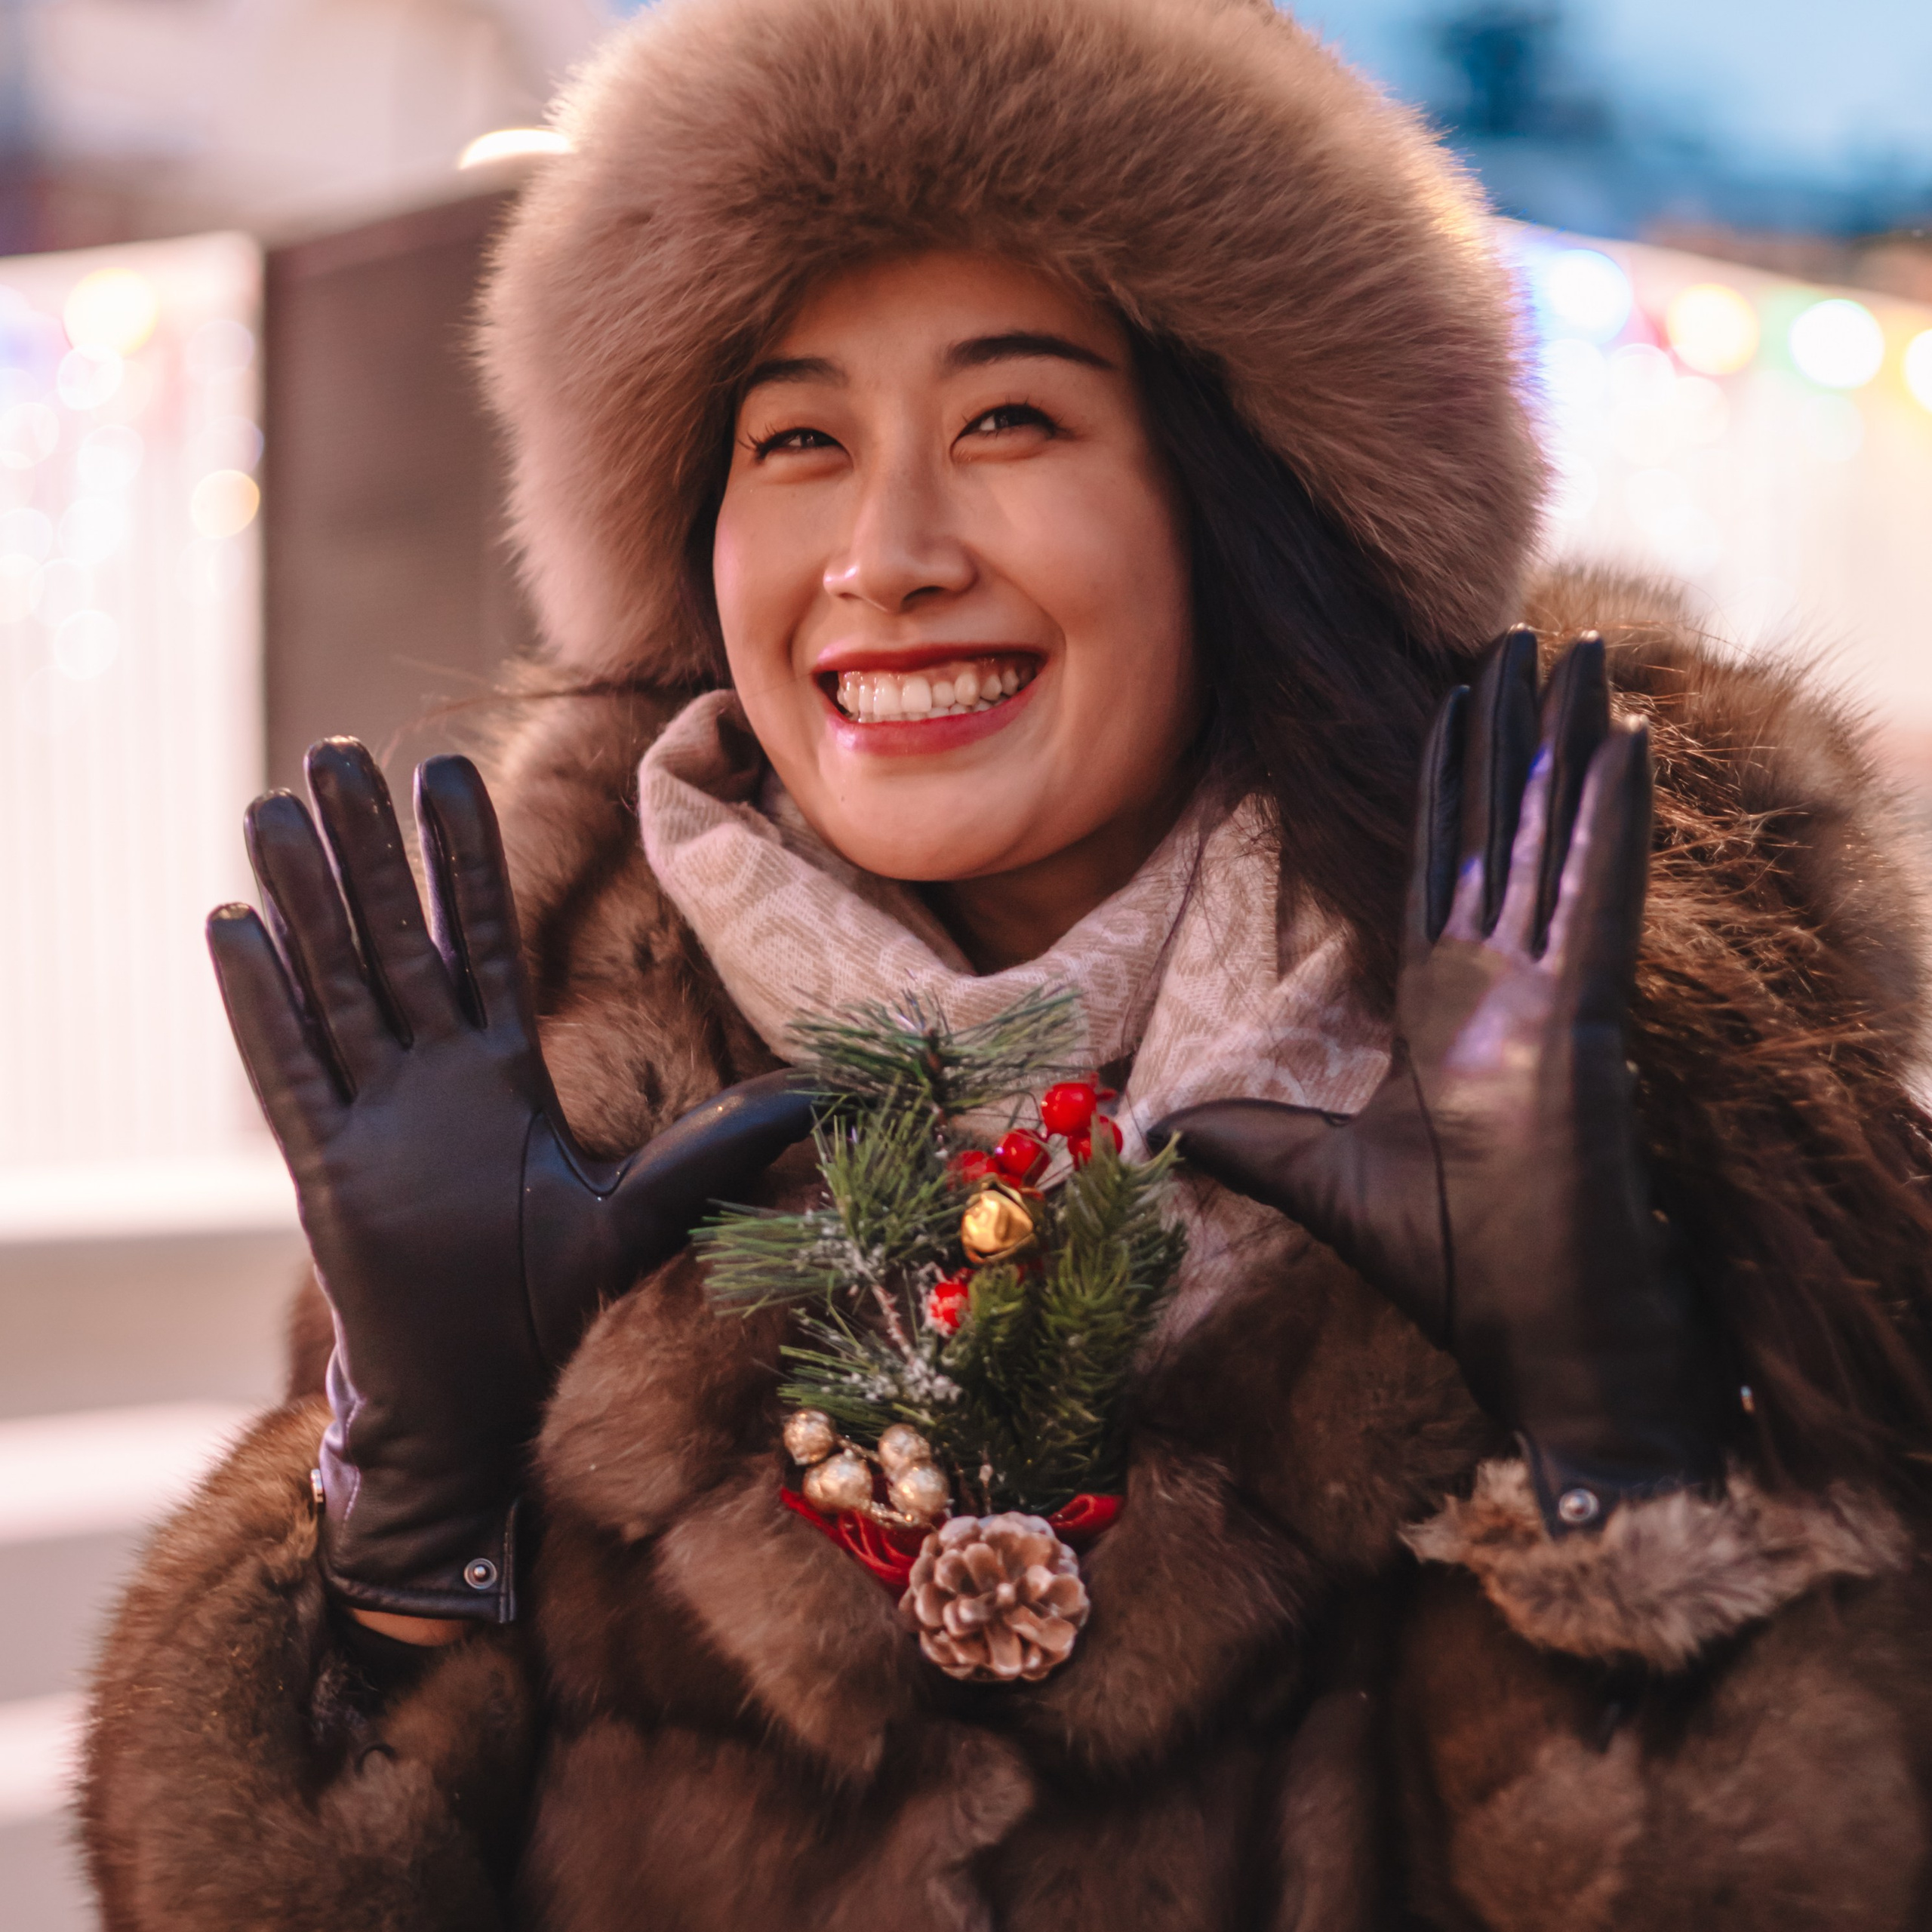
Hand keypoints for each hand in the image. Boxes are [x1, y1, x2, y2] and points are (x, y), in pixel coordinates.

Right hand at [208, 740, 813, 1619]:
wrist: (476, 1394)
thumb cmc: (546, 1299)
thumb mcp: (642, 1206)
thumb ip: (720, 1143)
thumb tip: (824, 1095)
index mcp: (503, 1074)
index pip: (484, 937)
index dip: (466, 858)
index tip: (450, 769)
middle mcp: (433, 1076)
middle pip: (396, 936)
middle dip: (371, 847)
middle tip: (339, 753)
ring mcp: (374, 1113)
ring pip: (334, 980)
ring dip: (306, 894)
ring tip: (275, 802)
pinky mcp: (325, 1165)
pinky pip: (288, 1067)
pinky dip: (260, 1000)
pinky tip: (233, 923)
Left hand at [1155, 632, 1716, 1531]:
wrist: (1533, 1336)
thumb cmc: (1449, 1262)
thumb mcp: (1316, 1178)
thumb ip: (1243, 1139)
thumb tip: (1150, 1128)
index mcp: (1447, 1005)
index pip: (1444, 860)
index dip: (1448, 777)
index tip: (1453, 697)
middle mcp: (1504, 981)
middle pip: (1505, 826)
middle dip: (1512, 731)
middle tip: (1520, 635)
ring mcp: (1552, 992)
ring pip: (1558, 839)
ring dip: (1566, 744)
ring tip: (1581, 651)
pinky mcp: (1589, 1018)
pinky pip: (1602, 899)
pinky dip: (1612, 822)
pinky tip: (1619, 743)